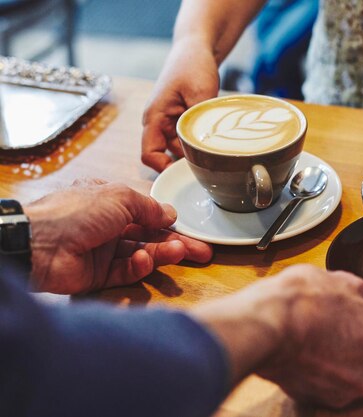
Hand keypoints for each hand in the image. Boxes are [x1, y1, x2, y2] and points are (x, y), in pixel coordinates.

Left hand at [25, 179, 212, 293]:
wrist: (39, 244)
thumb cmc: (78, 211)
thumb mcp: (120, 197)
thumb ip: (149, 207)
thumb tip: (171, 213)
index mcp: (108, 201)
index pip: (145, 212)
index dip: (168, 221)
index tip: (189, 228)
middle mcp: (106, 226)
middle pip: (149, 236)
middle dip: (176, 243)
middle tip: (202, 252)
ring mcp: (102, 251)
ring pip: (141, 254)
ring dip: (162, 253)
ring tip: (180, 253)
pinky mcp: (98, 276)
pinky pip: (126, 271)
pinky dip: (139, 267)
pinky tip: (145, 260)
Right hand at [141, 37, 219, 171]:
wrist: (196, 50)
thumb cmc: (192, 65)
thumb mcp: (200, 91)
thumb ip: (199, 120)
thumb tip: (206, 146)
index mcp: (154, 117)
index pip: (149, 154)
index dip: (163, 167)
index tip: (185, 170)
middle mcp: (158, 123)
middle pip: (165, 156)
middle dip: (183, 163)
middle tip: (207, 165)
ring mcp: (169, 123)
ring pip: (178, 151)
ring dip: (192, 154)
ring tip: (213, 153)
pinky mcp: (180, 122)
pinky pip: (186, 141)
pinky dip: (197, 144)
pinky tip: (213, 143)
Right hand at [190, 265, 362, 407]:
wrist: (265, 326)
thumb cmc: (306, 302)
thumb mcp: (348, 284)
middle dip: (362, 343)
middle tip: (340, 319)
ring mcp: (343, 393)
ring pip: (350, 373)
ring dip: (340, 356)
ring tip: (318, 330)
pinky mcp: (315, 399)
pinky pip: (326, 382)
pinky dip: (319, 368)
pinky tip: (304, 346)